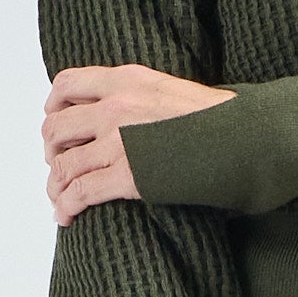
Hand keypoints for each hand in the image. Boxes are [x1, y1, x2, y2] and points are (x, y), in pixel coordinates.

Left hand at [44, 64, 233, 225]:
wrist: (245, 139)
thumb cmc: (220, 119)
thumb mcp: (171, 89)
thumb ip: (140, 94)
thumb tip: (123, 112)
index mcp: (126, 80)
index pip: (67, 85)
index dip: (54, 107)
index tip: (57, 122)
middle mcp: (115, 106)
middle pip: (57, 127)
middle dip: (52, 151)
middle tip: (60, 166)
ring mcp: (119, 141)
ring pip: (63, 164)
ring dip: (56, 185)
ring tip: (60, 199)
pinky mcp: (127, 175)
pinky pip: (80, 192)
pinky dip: (66, 206)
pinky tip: (66, 216)